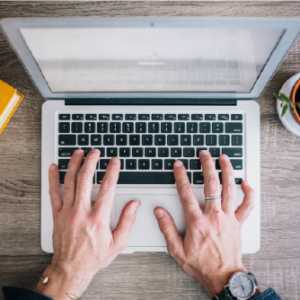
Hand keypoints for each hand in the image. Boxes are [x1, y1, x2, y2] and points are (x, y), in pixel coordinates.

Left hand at [35, 149, 139, 299]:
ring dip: (74, 164)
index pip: (108, 187)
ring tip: (79, 152)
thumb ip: (128, 221)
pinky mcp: (57, 214)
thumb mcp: (118, 243)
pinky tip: (54, 167)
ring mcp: (67, 211)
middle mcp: (82, 211)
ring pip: (69, 182)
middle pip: (85, 179)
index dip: (112, 171)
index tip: (114, 161)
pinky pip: (53, 192)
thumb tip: (134, 204)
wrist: (71, 268)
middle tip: (95, 152)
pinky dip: (53, 178)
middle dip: (91, 161)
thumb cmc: (94, 257)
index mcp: (98, 217)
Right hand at [154, 150, 254, 297]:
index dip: (181, 176)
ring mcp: (228, 218)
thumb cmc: (201, 264)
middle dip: (207, 165)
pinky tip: (245, 182)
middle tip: (204, 154)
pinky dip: (248, 192)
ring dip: (227, 171)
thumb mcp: (176, 249)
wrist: (223, 276)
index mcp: (197, 221)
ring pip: (229, 188)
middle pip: (211, 184)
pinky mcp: (238, 222)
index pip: (186, 192)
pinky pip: (247, 205)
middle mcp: (213, 216)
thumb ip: (166, 228)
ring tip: (224, 158)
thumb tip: (159, 212)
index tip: (179, 165)